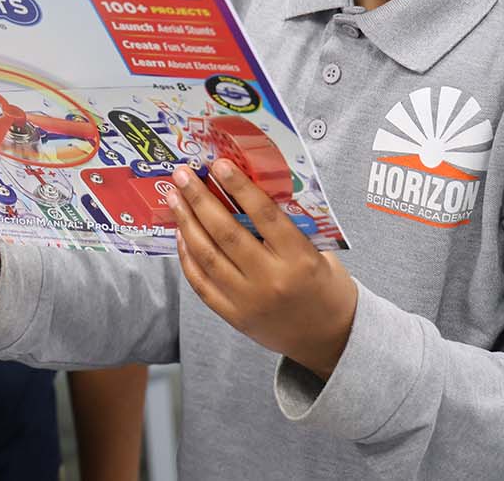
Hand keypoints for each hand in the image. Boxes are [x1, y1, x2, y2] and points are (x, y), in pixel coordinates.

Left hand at [166, 161, 356, 378]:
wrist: (329, 338)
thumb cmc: (325, 285)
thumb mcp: (318, 251)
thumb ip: (287, 226)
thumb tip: (247, 193)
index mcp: (299, 258)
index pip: (264, 215)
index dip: (239, 187)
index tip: (219, 165)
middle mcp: (271, 280)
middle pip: (227, 233)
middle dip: (199, 199)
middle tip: (182, 175)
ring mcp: (249, 301)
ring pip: (208, 257)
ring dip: (186, 223)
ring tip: (174, 198)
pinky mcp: (234, 317)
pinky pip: (202, 284)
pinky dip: (187, 257)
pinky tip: (181, 235)